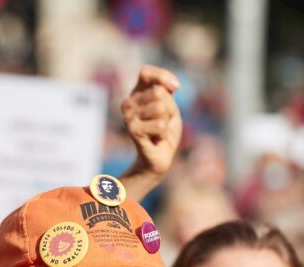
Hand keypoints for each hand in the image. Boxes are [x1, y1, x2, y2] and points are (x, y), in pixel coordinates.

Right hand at [121, 65, 181, 179]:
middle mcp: (128, 102)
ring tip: (159, 131)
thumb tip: (173, 86)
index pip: (146, 72)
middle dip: (170, 108)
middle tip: (164, 121)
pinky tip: (156, 139)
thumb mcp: (169, 106)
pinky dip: (164, 134)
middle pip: (159, 92)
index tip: (175, 88)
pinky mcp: (132, 130)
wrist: (159, 157)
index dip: (162, 77)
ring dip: (167, 122)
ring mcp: (128, 116)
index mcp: (137, 93)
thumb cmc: (165, 130)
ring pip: (161, 109)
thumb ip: (167, 90)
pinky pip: (160, 125)